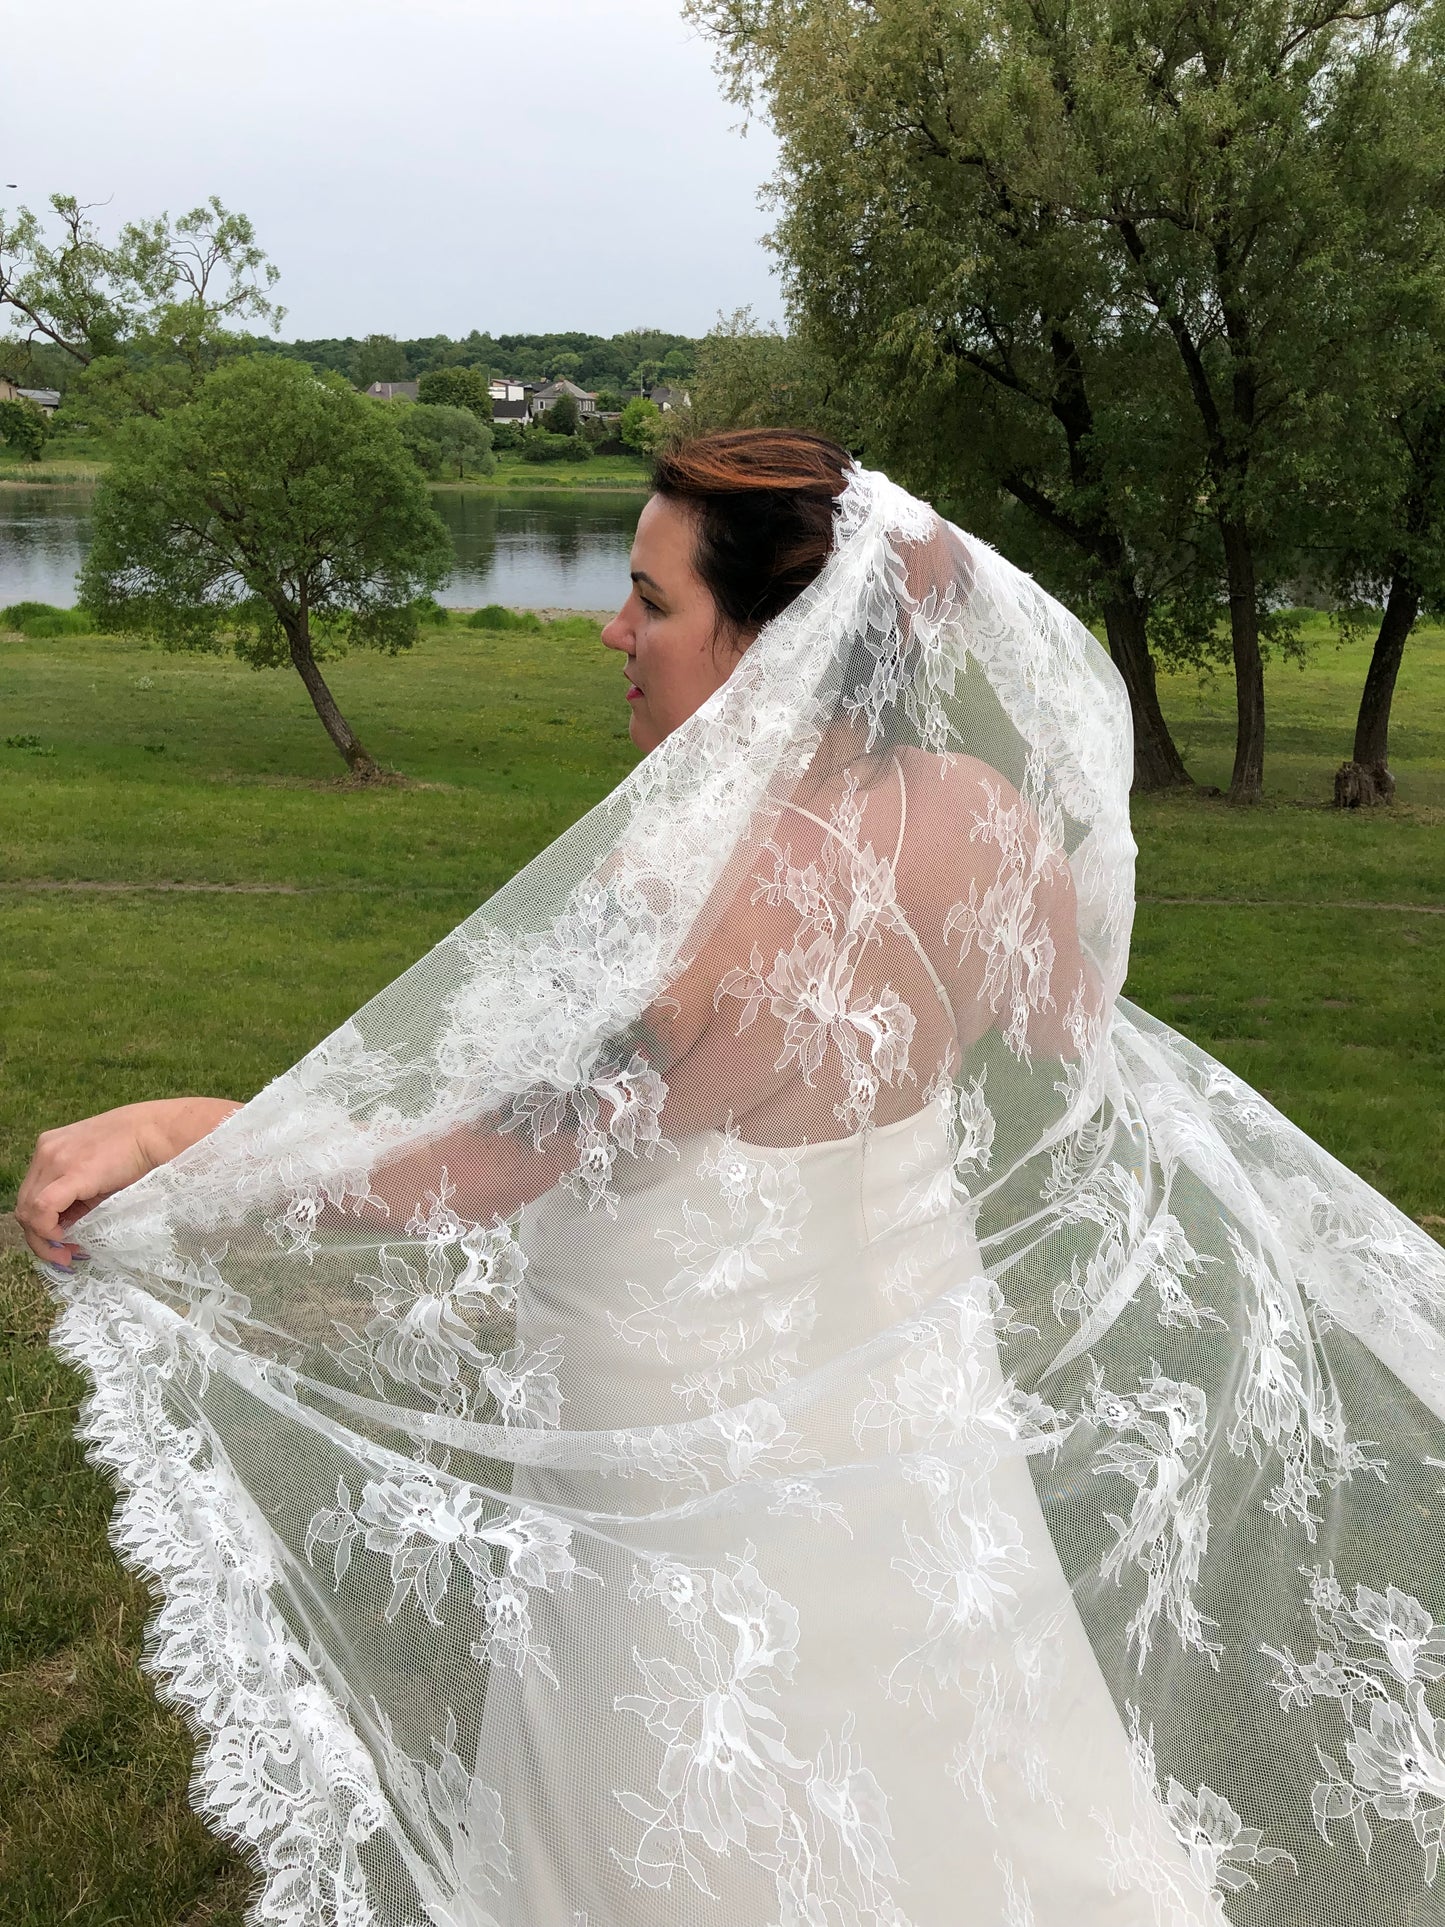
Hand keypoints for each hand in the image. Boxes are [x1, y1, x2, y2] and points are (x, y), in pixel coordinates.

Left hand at [15, 1096, 242, 1268]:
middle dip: (40, 1236)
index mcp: (50, 1149)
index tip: (64, 1243)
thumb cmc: (138, 1152)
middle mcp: (45, 1151)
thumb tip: (68, 1229)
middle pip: (24, 1204)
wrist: (159, 1133)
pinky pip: (41, 1208)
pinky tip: (66, 1239)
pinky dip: (48, 1230)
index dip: (40, 1225)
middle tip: (64, 1255)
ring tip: (68, 1252)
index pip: (30, 1195)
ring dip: (44, 1238)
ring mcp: (54, 1159)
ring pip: (27, 1210)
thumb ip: (77, 1197)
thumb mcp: (98, 1175)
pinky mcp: (69, 1171)